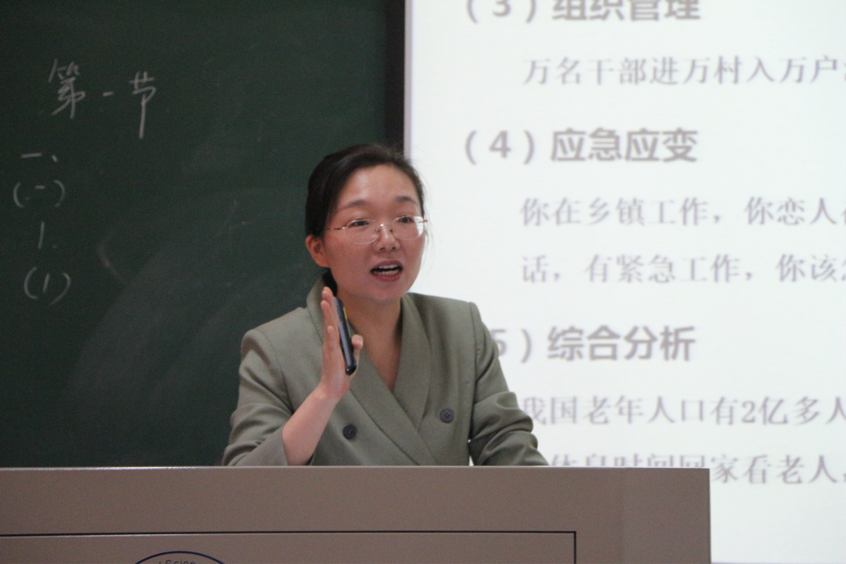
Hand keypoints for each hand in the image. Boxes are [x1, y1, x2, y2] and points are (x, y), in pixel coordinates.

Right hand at [318, 286, 363, 400]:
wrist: (334, 388)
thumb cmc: (342, 372)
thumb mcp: (353, 356)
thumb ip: (356, 345)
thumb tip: (357, 338)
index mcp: (335, 340)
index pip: (334, 319)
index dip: (333, 306)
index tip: (331, 293)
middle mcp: (331, 341)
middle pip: (329, 319)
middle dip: (328, 304)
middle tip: (326, 290)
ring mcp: (330, 348)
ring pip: (329, 327)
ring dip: (327, 315)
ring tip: (325, 302)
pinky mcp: (332, 356)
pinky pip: (332, 344)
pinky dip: (331, 335)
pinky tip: (331, 327)